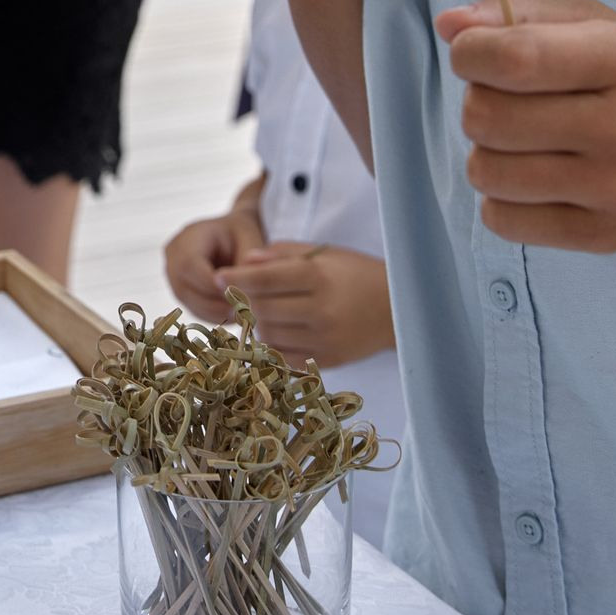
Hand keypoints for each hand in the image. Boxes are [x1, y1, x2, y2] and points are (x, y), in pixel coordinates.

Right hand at [165, 203, 266, 320]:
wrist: (232, 237)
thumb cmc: (242, 235)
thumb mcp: (250, 241)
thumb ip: (249, 264)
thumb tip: (244, 294)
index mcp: (188, 237)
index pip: (189, 264)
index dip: (210, 284)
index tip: (237, 296)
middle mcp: (173, 257)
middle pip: (184, 288)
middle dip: (214, 304)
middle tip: (242, 311)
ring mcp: (173, 277)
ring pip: (188, 303)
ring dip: (216, 313)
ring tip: (241, 314)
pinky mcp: (181, 293)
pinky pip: (194, 310)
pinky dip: (214, 316)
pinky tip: (234, 315)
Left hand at [220, 241, 391, 368]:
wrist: (398, 310)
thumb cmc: (357, 274)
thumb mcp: (325, 253)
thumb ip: (283, 253)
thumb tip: (245, 261)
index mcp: (319, 278)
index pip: (266, 279)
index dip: (237, 278)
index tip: (217, 277)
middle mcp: (321, 310)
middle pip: (263, 309)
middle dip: (244, 302)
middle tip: (236, 296)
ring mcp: (324, 339)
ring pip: (270, 335)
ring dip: (257, 323)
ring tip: (260, 311)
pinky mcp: (328, 361)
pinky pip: (285, 357)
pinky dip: (273, 344)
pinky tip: (276, 330)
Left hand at [438, 0, 615, 253]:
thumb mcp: (608, 28)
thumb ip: (525, 15)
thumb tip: (448, 23)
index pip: (512, 58)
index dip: (470, 53)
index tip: (477, 53)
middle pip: (487, 116)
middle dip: (480, 101)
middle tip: (512, 100)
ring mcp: (615, 190)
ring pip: (487, 171)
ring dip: (487, 152)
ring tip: (524, 141)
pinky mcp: (604, 237)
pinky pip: (503, 221)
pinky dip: (501, 199)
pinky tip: (533, 180)